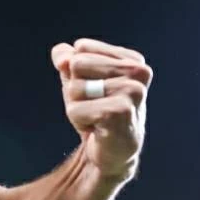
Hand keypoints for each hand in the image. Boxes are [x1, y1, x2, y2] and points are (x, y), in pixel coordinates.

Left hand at [52, 38, 152, 178]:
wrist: (113, 152)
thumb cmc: (96, 111)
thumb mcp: (78, 80)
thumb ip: (66, 60)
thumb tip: (61, 56)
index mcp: (131, 59)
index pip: (81, 48)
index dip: (77, 71)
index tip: (95, 90)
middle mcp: (138, 71)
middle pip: (76, 64)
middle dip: (75, 89)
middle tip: (94, 105)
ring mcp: (133, 91)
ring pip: (74, 87)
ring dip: (77, 106)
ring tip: (96, 116)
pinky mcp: (121, 111)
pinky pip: (75, 109)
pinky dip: (79, 121)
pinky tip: (98, 128)